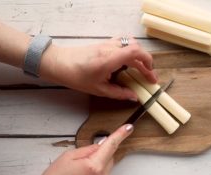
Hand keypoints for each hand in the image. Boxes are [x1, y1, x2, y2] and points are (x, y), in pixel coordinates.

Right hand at [24, 124, 133, 174]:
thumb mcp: (68, 156)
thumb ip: (88, 149)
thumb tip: (101, 145)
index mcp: (94, 166)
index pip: (111, 145)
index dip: (120, 134)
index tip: (128, 127)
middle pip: (109, 155)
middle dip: (99, 150)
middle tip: (81, 155)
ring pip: (106, 163)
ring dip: (96, 160)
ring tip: (77, 167)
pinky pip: (102, 172)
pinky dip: (95, 168)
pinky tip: (80, 173)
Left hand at [40, 37, 156, 99]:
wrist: (59, 63)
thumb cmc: (76, 76)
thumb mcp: (99, 90)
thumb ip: (119, 93)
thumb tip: (134, 97)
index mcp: (110, 59)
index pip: (136, 53)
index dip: (148, 63)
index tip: (151, 77)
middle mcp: (111, 48)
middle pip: (137, 49)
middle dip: (146, 63)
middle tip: (148, 77)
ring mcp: (107, 43)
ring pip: (131, 43)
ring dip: (139, 55)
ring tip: (140, 69)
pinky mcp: (104, 43)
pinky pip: (123, 42)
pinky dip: (130, 50)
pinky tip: (128, 61)